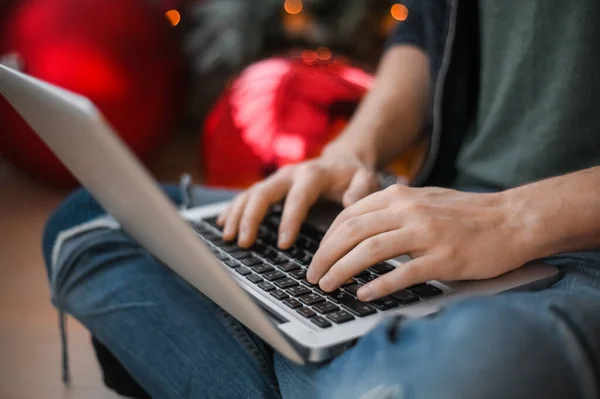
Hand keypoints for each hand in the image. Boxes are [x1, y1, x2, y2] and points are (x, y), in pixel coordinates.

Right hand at [218, 146, 378, 247]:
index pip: (297, 198)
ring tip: (228, 237)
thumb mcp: (366, 180)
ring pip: (251, 194)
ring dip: (237, 214)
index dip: (289, 220)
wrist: (343, 161)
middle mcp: (290, 173)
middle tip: (244, 242)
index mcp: (313, 174)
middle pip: (263, 192)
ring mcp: (277, 179)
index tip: (283, 245)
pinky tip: (223, 224)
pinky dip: (233, 209)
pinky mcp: (271, 186)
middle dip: (251, 218)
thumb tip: (349, 203)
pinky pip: (247, 196)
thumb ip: (361, 190)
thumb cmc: (355, 176)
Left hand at [307, 185, 530, 301]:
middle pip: (352, 232)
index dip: (326, 238)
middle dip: (325, 256)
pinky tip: (363, 295)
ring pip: (369, 251)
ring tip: (328, 285)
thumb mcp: (423, 200)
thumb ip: (391, 209)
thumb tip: (357, 229)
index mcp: (400, 196)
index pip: (349, 216)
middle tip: (313, 275)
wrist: (511, 220)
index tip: (317, 256)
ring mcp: (426, 234)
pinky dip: (378, 285)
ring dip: (342, 270)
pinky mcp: (444, 258)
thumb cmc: (465, 214)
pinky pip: (402, 273)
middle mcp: (409, 211)